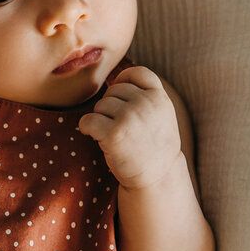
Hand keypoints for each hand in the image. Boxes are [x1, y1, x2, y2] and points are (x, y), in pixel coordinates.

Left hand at [77, 66, 181, 192]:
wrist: (157, 177)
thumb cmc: (154, 145)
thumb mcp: (162, 115)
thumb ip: (146, 95)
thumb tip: (115, 79)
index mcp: (159, 97)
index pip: (137, 72)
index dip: (124, 80)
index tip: (120, 96)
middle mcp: (145, 103)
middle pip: (113, 90)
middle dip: (111, 106)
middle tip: (120, 126)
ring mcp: (129, 117)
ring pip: (100, 105)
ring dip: (101, 119)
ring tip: (115, 135)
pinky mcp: (113, 133)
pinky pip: (87, 120)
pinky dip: (87, 128)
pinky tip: (97, 137)